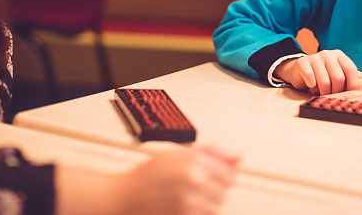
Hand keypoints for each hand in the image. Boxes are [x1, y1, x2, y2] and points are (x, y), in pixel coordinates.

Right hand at [112, 146, 238, 214]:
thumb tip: (238, 156)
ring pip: (216, 206)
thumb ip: (212, 152)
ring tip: (183, 197)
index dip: (218, 175)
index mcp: (195, 161)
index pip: (229, 173)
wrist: (123, 198)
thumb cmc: (147, 176)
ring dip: (205, 204)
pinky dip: (197, 213)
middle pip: (224, 191)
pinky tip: (181, 207)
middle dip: (211, 189)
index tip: (204, 176)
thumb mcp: (178, 154)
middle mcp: (195, 180)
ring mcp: (191, 202)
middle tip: (187, 186)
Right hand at [273, 50, 358, 94]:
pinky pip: (311, 78)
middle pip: (338, 78)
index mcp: (338, 55)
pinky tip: (311, 85)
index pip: (350, 69)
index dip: (351, 84)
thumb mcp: (335, 74)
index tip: (348, 93)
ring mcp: (314, 57)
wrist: (299, 71)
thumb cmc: (321, 75)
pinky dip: (312, 86)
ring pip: (325, 81)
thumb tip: (358, 93)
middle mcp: (327, 54)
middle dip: (336, 91)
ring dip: (323, 92)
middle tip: (331, 95)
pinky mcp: (302, 63)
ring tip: (320, 92)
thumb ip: (346, 79)